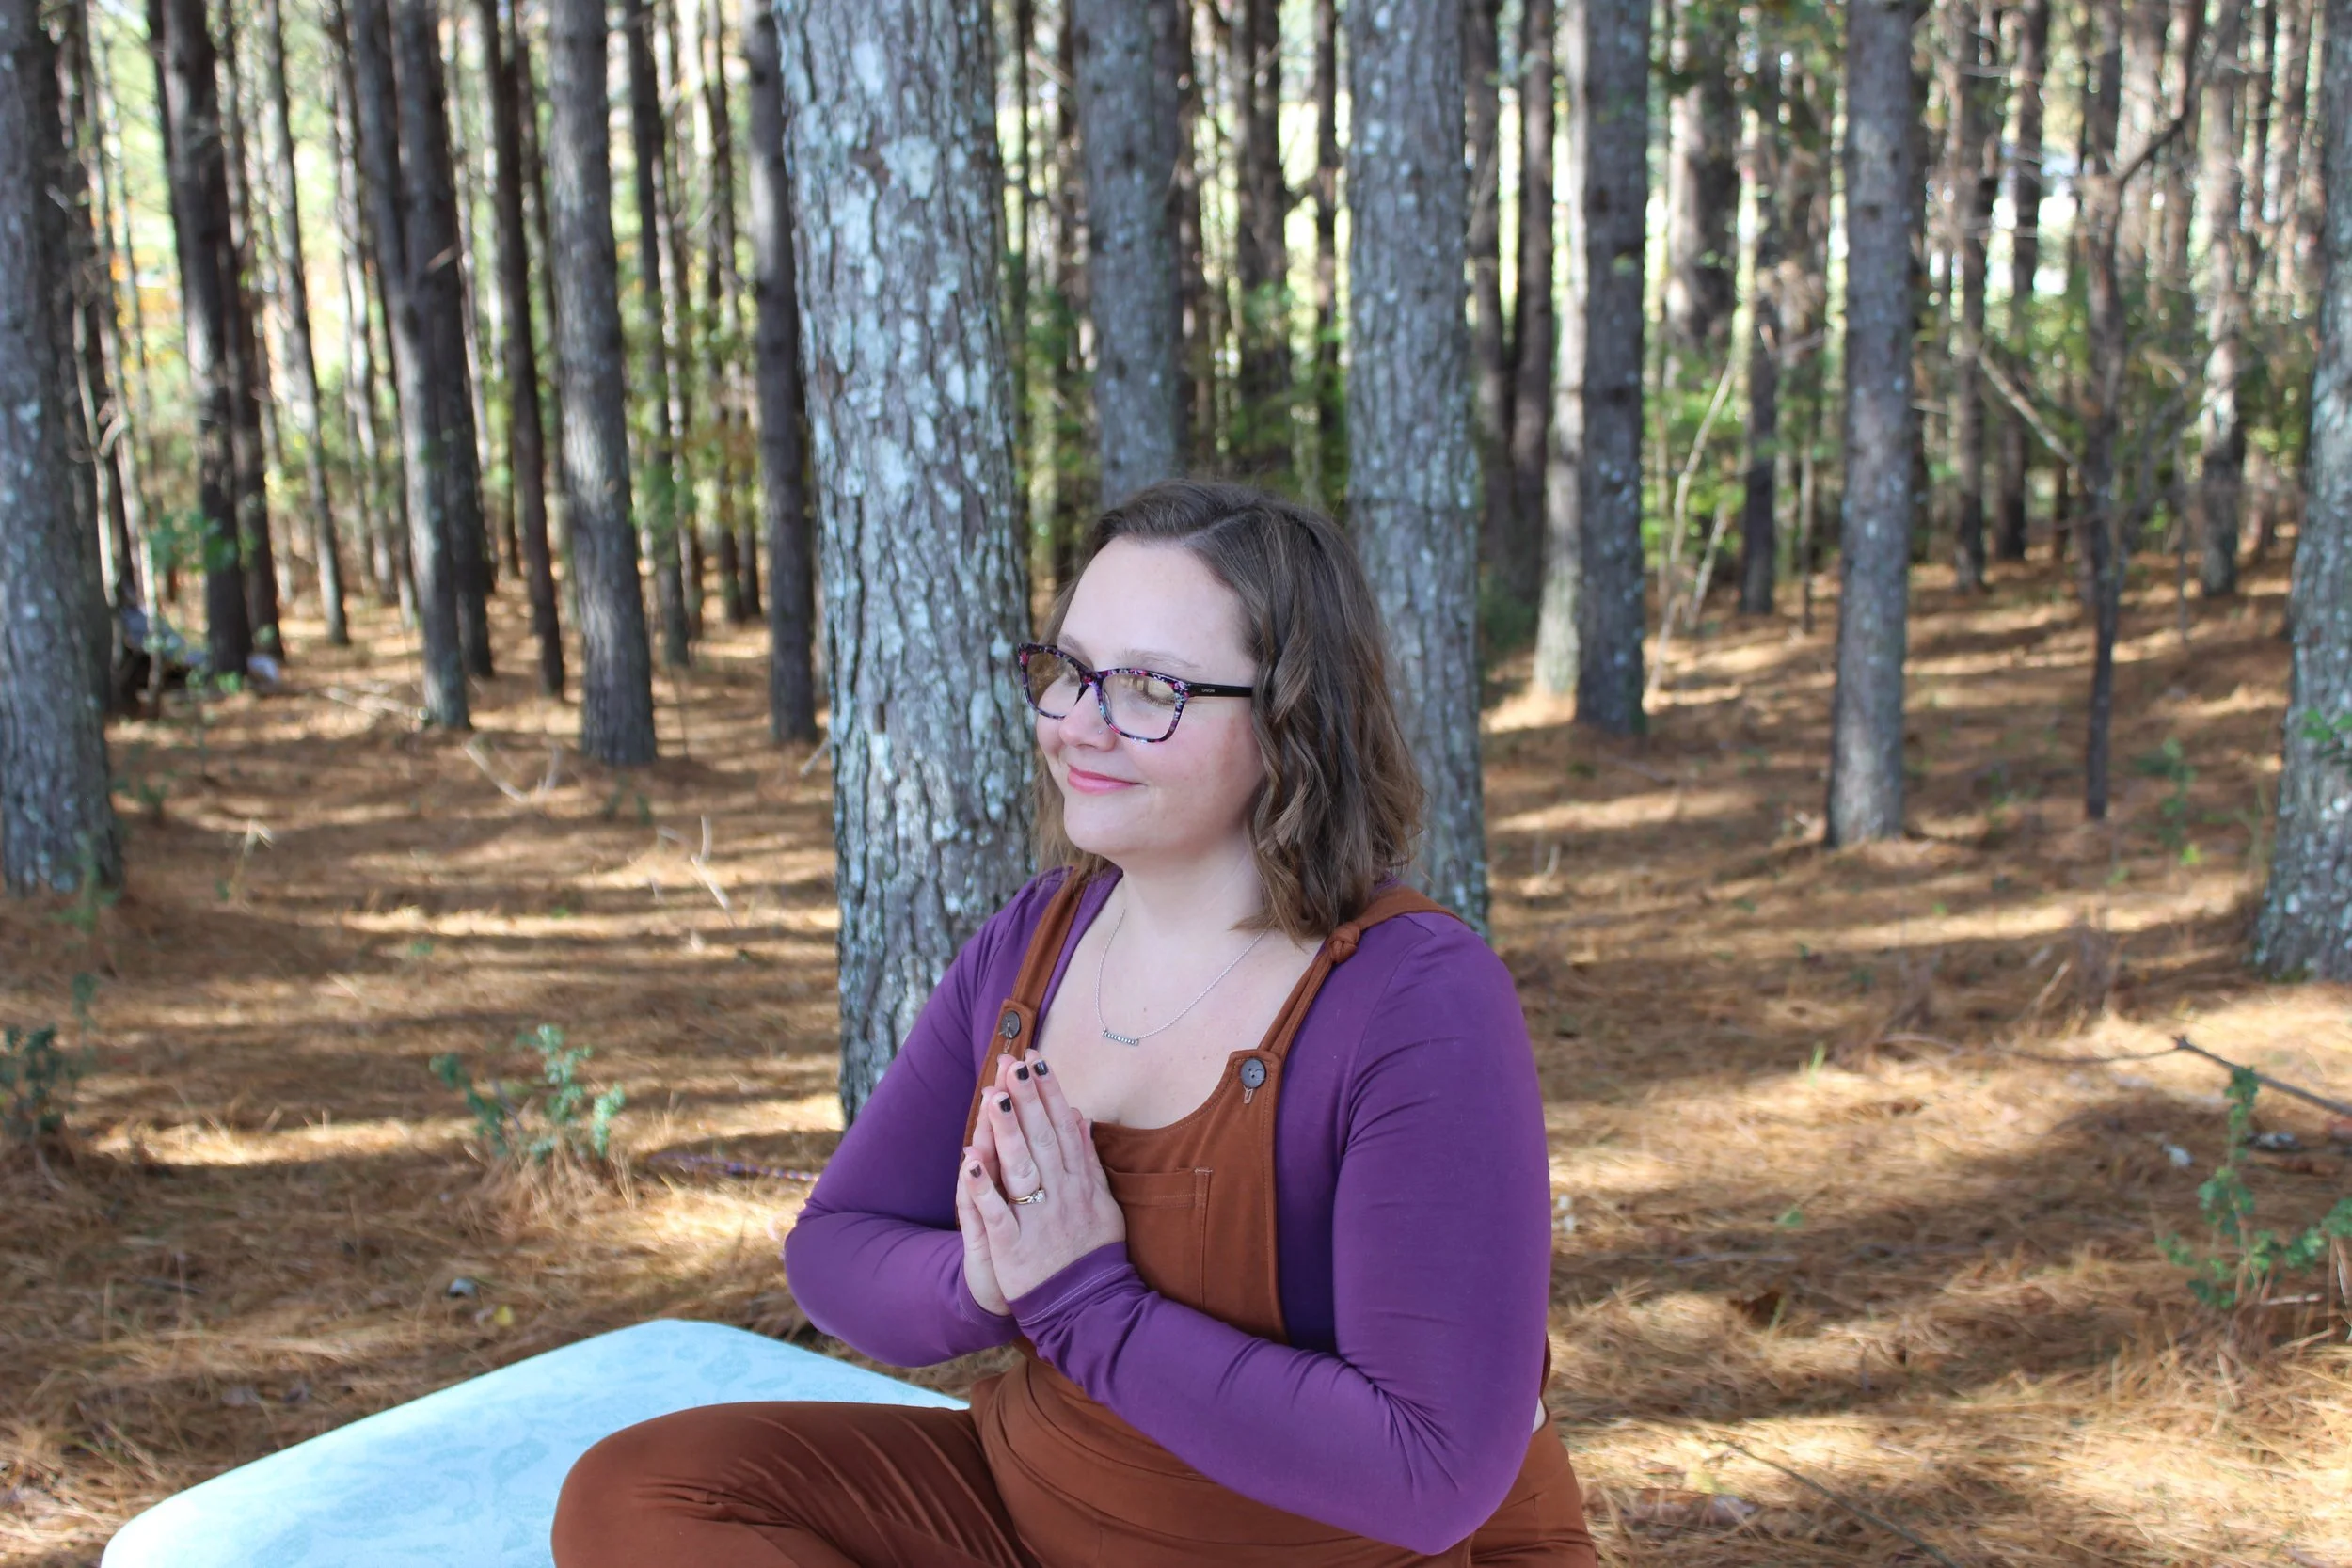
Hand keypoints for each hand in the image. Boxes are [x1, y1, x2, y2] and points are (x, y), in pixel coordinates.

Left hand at [961, 1050, 1124, 1303]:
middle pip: (1042, 1140)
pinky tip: (969, 1162)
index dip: (1050, 1092)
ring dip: (1006, 1132)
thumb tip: (1080, 1115)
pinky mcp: (1014, 1250)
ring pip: (1021, 1169)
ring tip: (992, 1096)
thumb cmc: (1093, 1253)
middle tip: (1013, 1064)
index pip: (1064, 1128)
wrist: (1090, 1309)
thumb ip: (1089, 1159)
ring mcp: (1038, 1222)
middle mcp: (1061, 1196)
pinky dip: (983, 1189)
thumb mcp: (1103, 1202)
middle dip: (1027, 1100)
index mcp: (1081, 1183)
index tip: (1037, 1060)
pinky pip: (997, 1215)